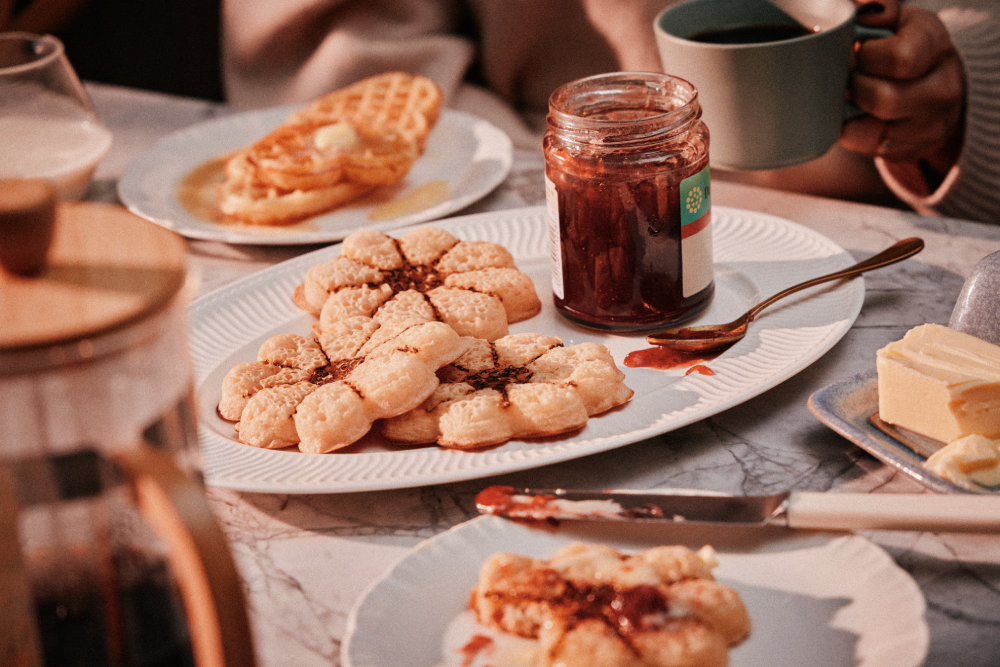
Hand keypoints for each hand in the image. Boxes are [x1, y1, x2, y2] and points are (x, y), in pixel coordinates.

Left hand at [841, 1, 964, 169]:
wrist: (935, 87)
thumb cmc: (906, 46)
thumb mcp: (899, 20)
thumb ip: (878, 10)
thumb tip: (857, 8)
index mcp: (935, 46)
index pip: (900, 58)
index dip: (865, 56)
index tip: (854, 50)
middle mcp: (941, 89)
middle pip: (884, 98)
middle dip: (853, 86)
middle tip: (846, 76)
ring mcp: (927, 125)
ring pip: (870, 127)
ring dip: (847, 110)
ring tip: (847, 94)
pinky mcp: (908, 149)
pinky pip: (862, 144)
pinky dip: (846, 129)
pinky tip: (849, 114)